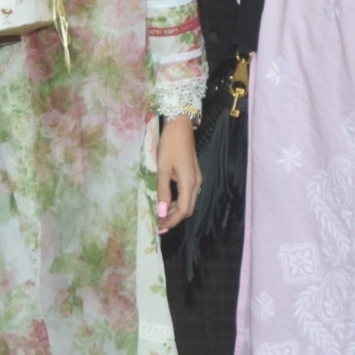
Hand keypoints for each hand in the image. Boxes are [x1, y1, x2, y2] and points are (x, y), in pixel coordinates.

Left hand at [156, 118, 202, 233]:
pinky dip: (177, 202)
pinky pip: (187, 194)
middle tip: (157, 225)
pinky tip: (166, 201)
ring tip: (159, 215)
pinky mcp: (193, 174)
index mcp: (189, 183)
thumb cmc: (170, 145)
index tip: (158, 228)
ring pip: (188, 202)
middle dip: (174, 219)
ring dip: (175, 211)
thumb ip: (162, 191)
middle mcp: (196, 183)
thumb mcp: (162, 168)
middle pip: (188, 209)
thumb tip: (161, 213)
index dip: (171, 221)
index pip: (183, 211)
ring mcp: (196, 178)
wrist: (180, 125)